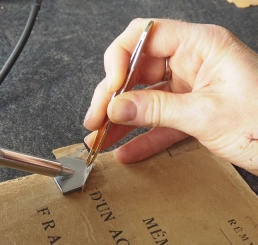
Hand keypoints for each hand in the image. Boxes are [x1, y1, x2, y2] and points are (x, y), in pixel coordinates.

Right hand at [84, 19, 257, 174]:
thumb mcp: (206, 115)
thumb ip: (156, 109)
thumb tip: (115, 107)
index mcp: (201, 45)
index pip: (146, 36)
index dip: (120, 59)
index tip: (109, 89)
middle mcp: (193, 61)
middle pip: (138, 70)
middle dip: (113, 96)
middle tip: (95, 120)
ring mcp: (191, 87)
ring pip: (145, 97)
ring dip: (121, 120)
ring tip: (99, 138)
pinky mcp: (193, 111)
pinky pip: (159, 121)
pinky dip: (142, 136)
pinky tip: (124, 151)